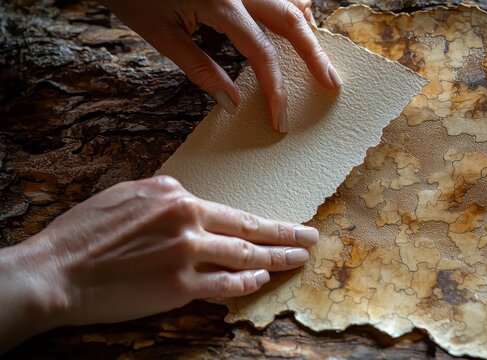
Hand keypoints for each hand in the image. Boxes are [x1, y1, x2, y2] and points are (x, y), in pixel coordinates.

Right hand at [0, 176, 317, 350]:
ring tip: (298, 260)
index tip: (278, 223)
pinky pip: (224, 285)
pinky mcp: (179, 287)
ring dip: (276, 259)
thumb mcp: (128, 196)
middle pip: (248, 230)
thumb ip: (167, 201)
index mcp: (175, 194)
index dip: (257, 221)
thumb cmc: (84, 233)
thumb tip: (194, 209)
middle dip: (285, 234)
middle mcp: (188, 220)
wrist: (55, 272)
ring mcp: (187, 254)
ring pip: (244, 257)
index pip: (228, 210)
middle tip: (310, 236)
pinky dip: (245, 283)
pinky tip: (261, 281)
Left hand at [102, 0, 342, 131]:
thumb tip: (233, 104)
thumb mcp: (162, 36)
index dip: (276, 89)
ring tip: (317, 56)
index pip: (263, 53)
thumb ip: (201, 70)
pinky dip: (291, 7)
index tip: (281, 118)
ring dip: (306, 27)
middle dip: (314, 55)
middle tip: (332, 83)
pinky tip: (296, 22)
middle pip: (291, 21)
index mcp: (222, 3)